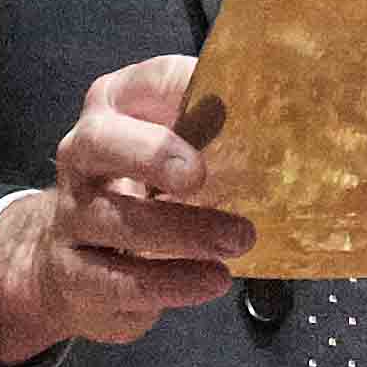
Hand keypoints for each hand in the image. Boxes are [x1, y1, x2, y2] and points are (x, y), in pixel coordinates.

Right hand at [0, 57, 249, 366]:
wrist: (73, 260)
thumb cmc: (147, 191)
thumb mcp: (177, 152)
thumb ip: (218, 134)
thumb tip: (295, 124)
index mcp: (115, 109)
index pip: (145, 83)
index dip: (182, 88)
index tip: (231, 105)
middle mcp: (81, 156)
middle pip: (101, 142)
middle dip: (151, 155)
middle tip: (200, 176)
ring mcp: (71, 217)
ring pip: (114, 220)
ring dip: (182, 231)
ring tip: (240, 240)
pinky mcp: (73, 274)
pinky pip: (116, 281)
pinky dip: (169, 282)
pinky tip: (212, 280)